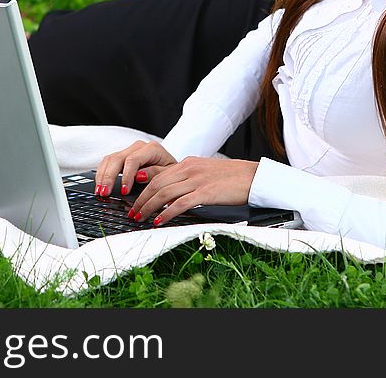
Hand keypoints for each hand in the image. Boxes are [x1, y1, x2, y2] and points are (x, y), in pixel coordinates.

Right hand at [94, 140, 177, 197]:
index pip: (133, 160)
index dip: (126, 176)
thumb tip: (139, 176)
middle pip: (117, 158)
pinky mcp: (122, 157)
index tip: (124, 191)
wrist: (172, 168)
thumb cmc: (172, 172)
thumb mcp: (169, 175)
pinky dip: (102, 174)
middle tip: (104, 192)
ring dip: (103, 176)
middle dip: (109, 177)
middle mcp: (138, 147)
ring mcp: (129, 151)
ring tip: (99, 192)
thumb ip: (155, 173)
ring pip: (110, 159)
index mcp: (152, 149)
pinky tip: (100, 186)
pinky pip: (108, 162)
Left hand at [127, 157, 258, 225]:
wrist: (253, 177)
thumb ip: (187, 178)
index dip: (142, 188)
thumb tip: (170, 193)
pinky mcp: (205, 192)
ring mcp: (197, 180)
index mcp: (187, 163)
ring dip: (149, 207)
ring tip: (141, 218)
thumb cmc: (231, 178)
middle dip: (141, 199)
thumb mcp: (204, 172)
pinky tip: (160, 221)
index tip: (134, 200)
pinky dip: (166, 213)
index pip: (158, 175)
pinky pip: (180, 203)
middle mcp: (189, 168)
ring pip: (164, 193)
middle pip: (156, 183)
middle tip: (133, 212)